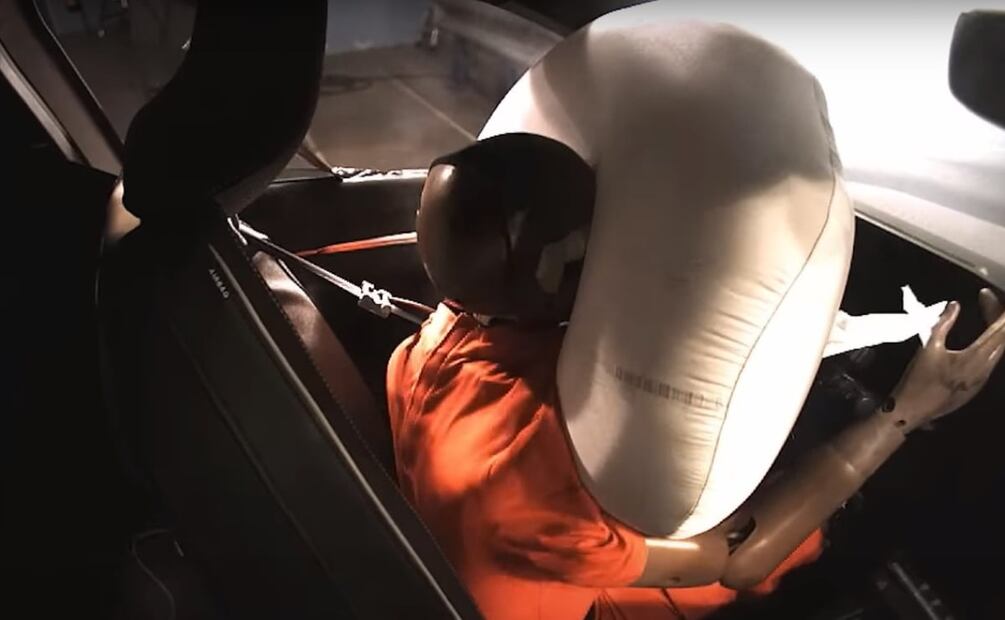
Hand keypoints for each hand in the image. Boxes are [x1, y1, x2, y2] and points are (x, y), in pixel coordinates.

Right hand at [889, 288, 1004, 431]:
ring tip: (988, 315)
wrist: (914, 410)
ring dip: (996, 331)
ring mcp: (984, 378)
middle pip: (1003, 338)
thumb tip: (953, 306)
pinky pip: (992, 359)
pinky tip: (982, 338)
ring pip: (999, 349)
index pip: (998, 329)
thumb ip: (943, 323)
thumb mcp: (928, 347)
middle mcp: (986, 368)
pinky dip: (992, 343)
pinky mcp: (978, 384)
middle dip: (999, 317)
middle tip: (988, 301)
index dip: (996, 309)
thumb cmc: (918, 379)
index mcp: (976, 357)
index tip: (987, 295)